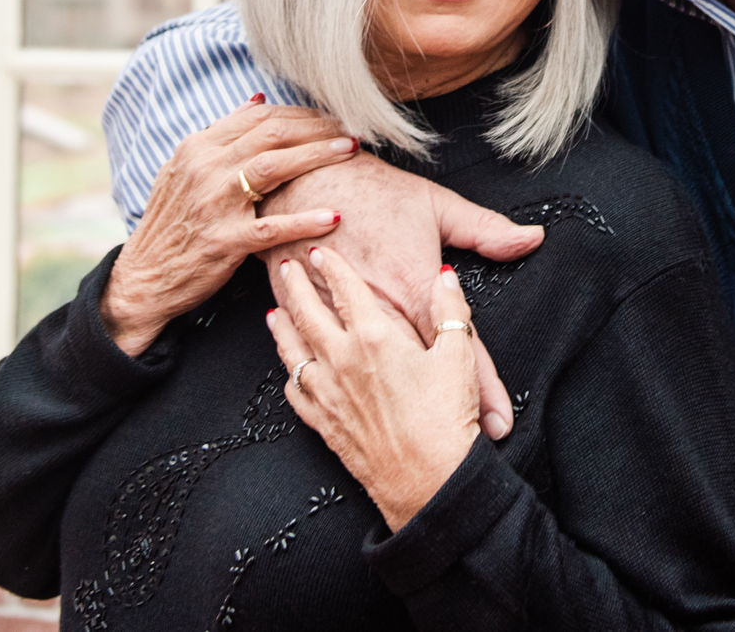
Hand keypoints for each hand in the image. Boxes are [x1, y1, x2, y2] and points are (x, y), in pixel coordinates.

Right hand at [100, 99, 360, 355]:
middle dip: (317, 127)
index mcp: (197, 147)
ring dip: (317, 156)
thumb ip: (220, 135)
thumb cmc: (172, 222)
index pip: (259, 117)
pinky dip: (303, 221)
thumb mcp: (183, 169)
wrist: (144, 277)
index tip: (330, 116)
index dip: (300, 113)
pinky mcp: (223, 241)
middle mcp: (204, 169)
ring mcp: (213, 204)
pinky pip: (271, 227)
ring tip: (349, 151)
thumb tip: (257, 100)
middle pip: (272, 134)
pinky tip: (332, 216)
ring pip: (273, 167)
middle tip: (350, 129)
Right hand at [259, 153, 540, 437]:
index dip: (485, 389)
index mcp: (414, 287)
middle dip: (446, 414)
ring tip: (418, 452)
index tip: (500, 423)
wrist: (299, 182)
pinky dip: (343, 393)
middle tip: (468, 451)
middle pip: (422, 376)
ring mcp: (340, 325)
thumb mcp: (435, 205)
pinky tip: (357, 419)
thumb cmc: (369, 191)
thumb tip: (532, 237)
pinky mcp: (308, 326)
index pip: (459, 347)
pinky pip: (327, 370)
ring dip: (397, 415)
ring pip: (374, 382)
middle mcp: (379, 315)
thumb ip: (485, 229)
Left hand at [268, 249, 481, 531]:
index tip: (320, 251)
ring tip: (275, 311)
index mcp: (375, 338)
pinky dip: (290, 374)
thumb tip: (444, 279)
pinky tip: (291, 369)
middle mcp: (343, 361)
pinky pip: (297, 392)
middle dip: (295, 287)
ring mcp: (329, 394)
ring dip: (283, 327)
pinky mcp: (325, 424)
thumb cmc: (444, 421)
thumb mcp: (458, 356)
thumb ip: (450, 311)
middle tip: (285, 267)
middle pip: (309, 314)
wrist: (427, 483)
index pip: (346, 290)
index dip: (331, 267)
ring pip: (294, 351)